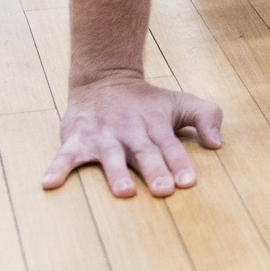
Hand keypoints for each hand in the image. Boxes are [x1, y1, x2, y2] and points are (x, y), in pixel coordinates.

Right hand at [43, 74, 222, 197]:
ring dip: (116, 174)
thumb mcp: (181, 103)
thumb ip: (206, 116)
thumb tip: (219, 143)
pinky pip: (66, 155)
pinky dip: (58, 167)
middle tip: (164, 190)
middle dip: (155, 170)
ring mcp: (104, 136)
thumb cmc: (148, 102)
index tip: (188, 181)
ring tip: (124, 192)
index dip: (180, 163)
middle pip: (145, 153)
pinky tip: (50, 183)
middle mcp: (131, 131)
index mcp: (157, 125)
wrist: (106, 78)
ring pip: (111, 156)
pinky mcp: (78, 139)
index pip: (171, 146)